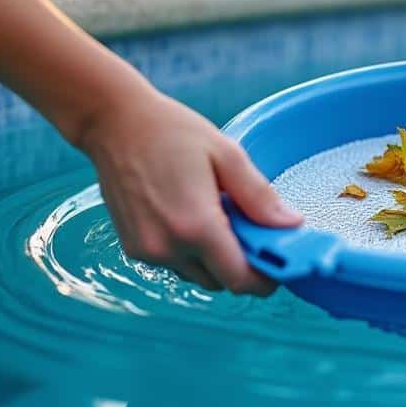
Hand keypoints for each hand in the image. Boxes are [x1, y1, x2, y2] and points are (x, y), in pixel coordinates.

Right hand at [74, 83, 303, 295]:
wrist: (113, 123)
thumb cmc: (171, 132)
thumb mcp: (227, 156)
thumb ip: (260, 198)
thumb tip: (292, 225)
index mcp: (196, 226)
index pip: (240, 280)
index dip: (264, 278)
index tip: (277, 262)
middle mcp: (168, 248)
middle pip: (221, 282)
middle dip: (240, 264)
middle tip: (247, 228)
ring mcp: (147, 252)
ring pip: (198, 276)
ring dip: (214, 259)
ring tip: (215, 216)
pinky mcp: (133, 249)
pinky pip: (175, 264)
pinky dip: (190, 252)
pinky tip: (190, 217)